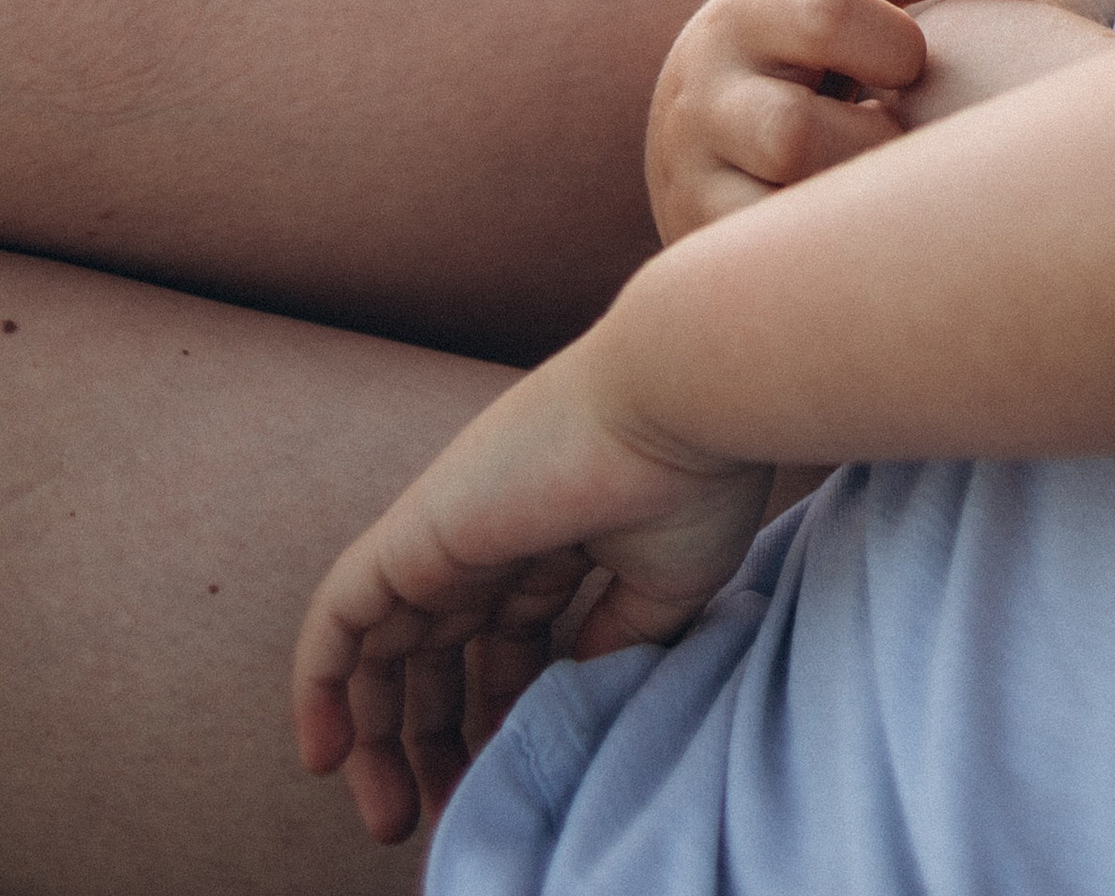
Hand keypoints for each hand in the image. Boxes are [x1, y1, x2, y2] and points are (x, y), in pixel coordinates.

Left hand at [292, 333, 775, 844]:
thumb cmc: (690, 480)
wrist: (675, 401)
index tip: (515, 784)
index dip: (503, 722)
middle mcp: (494, 537)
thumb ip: (613, 645)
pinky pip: (338, 617)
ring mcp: (450, 535)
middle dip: (437, 740)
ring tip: (390, 819)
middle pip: (439, 656)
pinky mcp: (414, 536)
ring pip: (383, 648)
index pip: (506, 646)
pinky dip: (319, 684)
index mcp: (557, 541)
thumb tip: (567, 696)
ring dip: (377, 738)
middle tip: (441, 816)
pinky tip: (324, 758)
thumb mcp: (663, 589)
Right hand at [646, 0, 1036, 240]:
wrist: (715, 123)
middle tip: (898, 136)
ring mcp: (691, 180)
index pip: (825, 16)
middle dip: (872, 142)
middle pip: (792, 133)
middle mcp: (702, 97)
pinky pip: (771, 269)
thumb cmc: (823, 37)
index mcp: (749, 12)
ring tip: (884, 182)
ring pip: (782, 211)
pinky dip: (831, 252)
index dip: (898, 46)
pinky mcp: (702, 249)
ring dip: (856, 201)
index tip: (916, 64)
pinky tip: (860, 229)